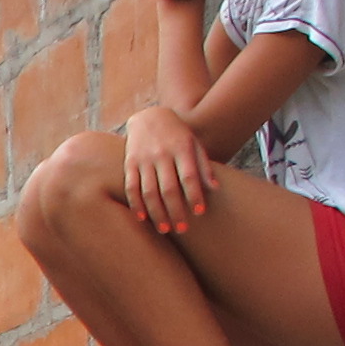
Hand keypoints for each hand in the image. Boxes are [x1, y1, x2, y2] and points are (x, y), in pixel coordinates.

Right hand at [120, 106, 218, 236]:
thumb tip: (215, 188)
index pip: (189, 176)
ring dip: (157, 212)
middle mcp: (161, 154)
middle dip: (176, 211)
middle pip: (168, 188)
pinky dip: (136, 204)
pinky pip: (131, 187)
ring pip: (149, 191)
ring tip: (165, 229)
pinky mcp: (129, 163)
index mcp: (181, 148)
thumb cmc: (177, 134)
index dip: (194, 195)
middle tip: (182, 229)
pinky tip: (142, 218)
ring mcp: (143, 158)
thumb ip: (204, 166)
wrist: (149, 116)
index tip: (200, 212)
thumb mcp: (194, 144)